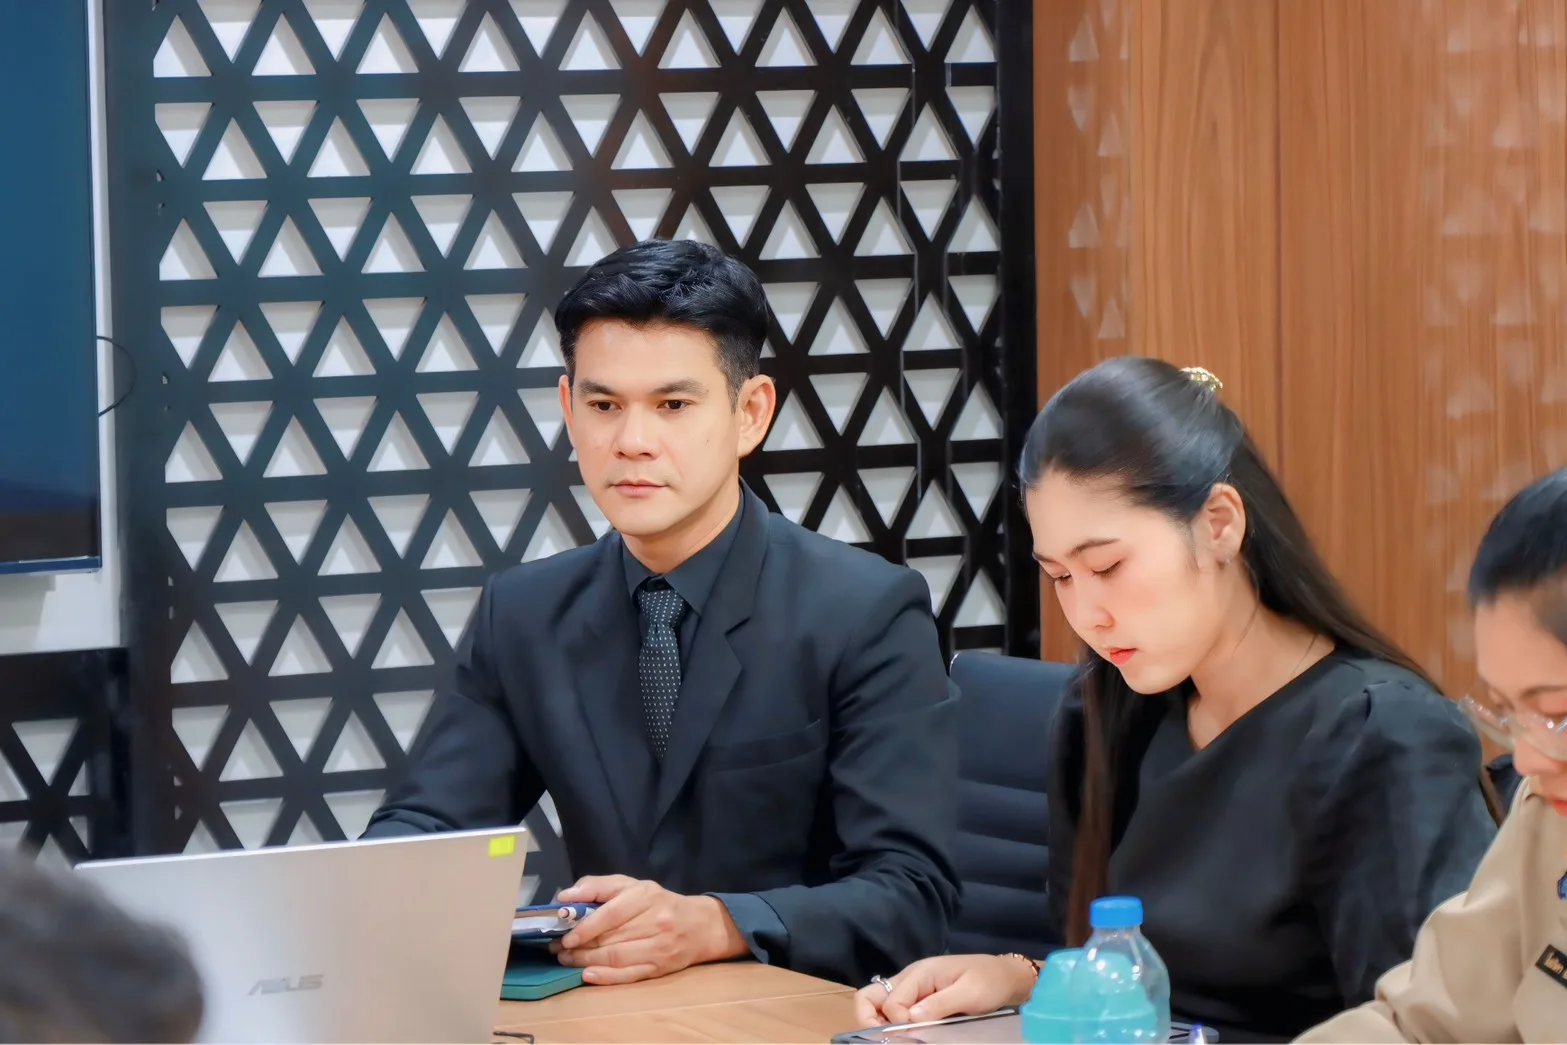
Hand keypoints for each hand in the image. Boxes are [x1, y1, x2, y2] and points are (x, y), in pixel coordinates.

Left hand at [548, 875, 747, 984]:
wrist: (700, 926)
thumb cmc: (659, 903)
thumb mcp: (632, 885)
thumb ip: (598, 886)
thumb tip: (564, 898)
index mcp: (647, 896)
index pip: (612, 913)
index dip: (586, 926)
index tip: (565, 934)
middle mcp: (656, 921)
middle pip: (611, 938)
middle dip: (579, 947)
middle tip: (558, 949)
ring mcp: (659, 948)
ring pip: (616, 959)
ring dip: (586, 962)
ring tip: (567, 960)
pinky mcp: (659, 969)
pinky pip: (628, 976)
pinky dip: (605, 978)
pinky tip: (587, 975)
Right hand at [852, 954, 1036, 1026]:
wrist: (1006, 977)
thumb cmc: (989, 982)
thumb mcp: (969, 994)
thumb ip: (938, 1004)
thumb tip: (908, 1018)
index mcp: (920, 973)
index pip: (891, 1000)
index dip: (897, 1021)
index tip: (914, 1032)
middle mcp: (910, 979)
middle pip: (870, 996)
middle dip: (870, 1020)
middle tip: (887, 1040)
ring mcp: (912, 989)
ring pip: (878, 1004)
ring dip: (880, 1024)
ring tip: (896, 1039)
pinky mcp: (919, 999)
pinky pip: (894, 1010)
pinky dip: (893, 1024)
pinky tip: (906, 1035)